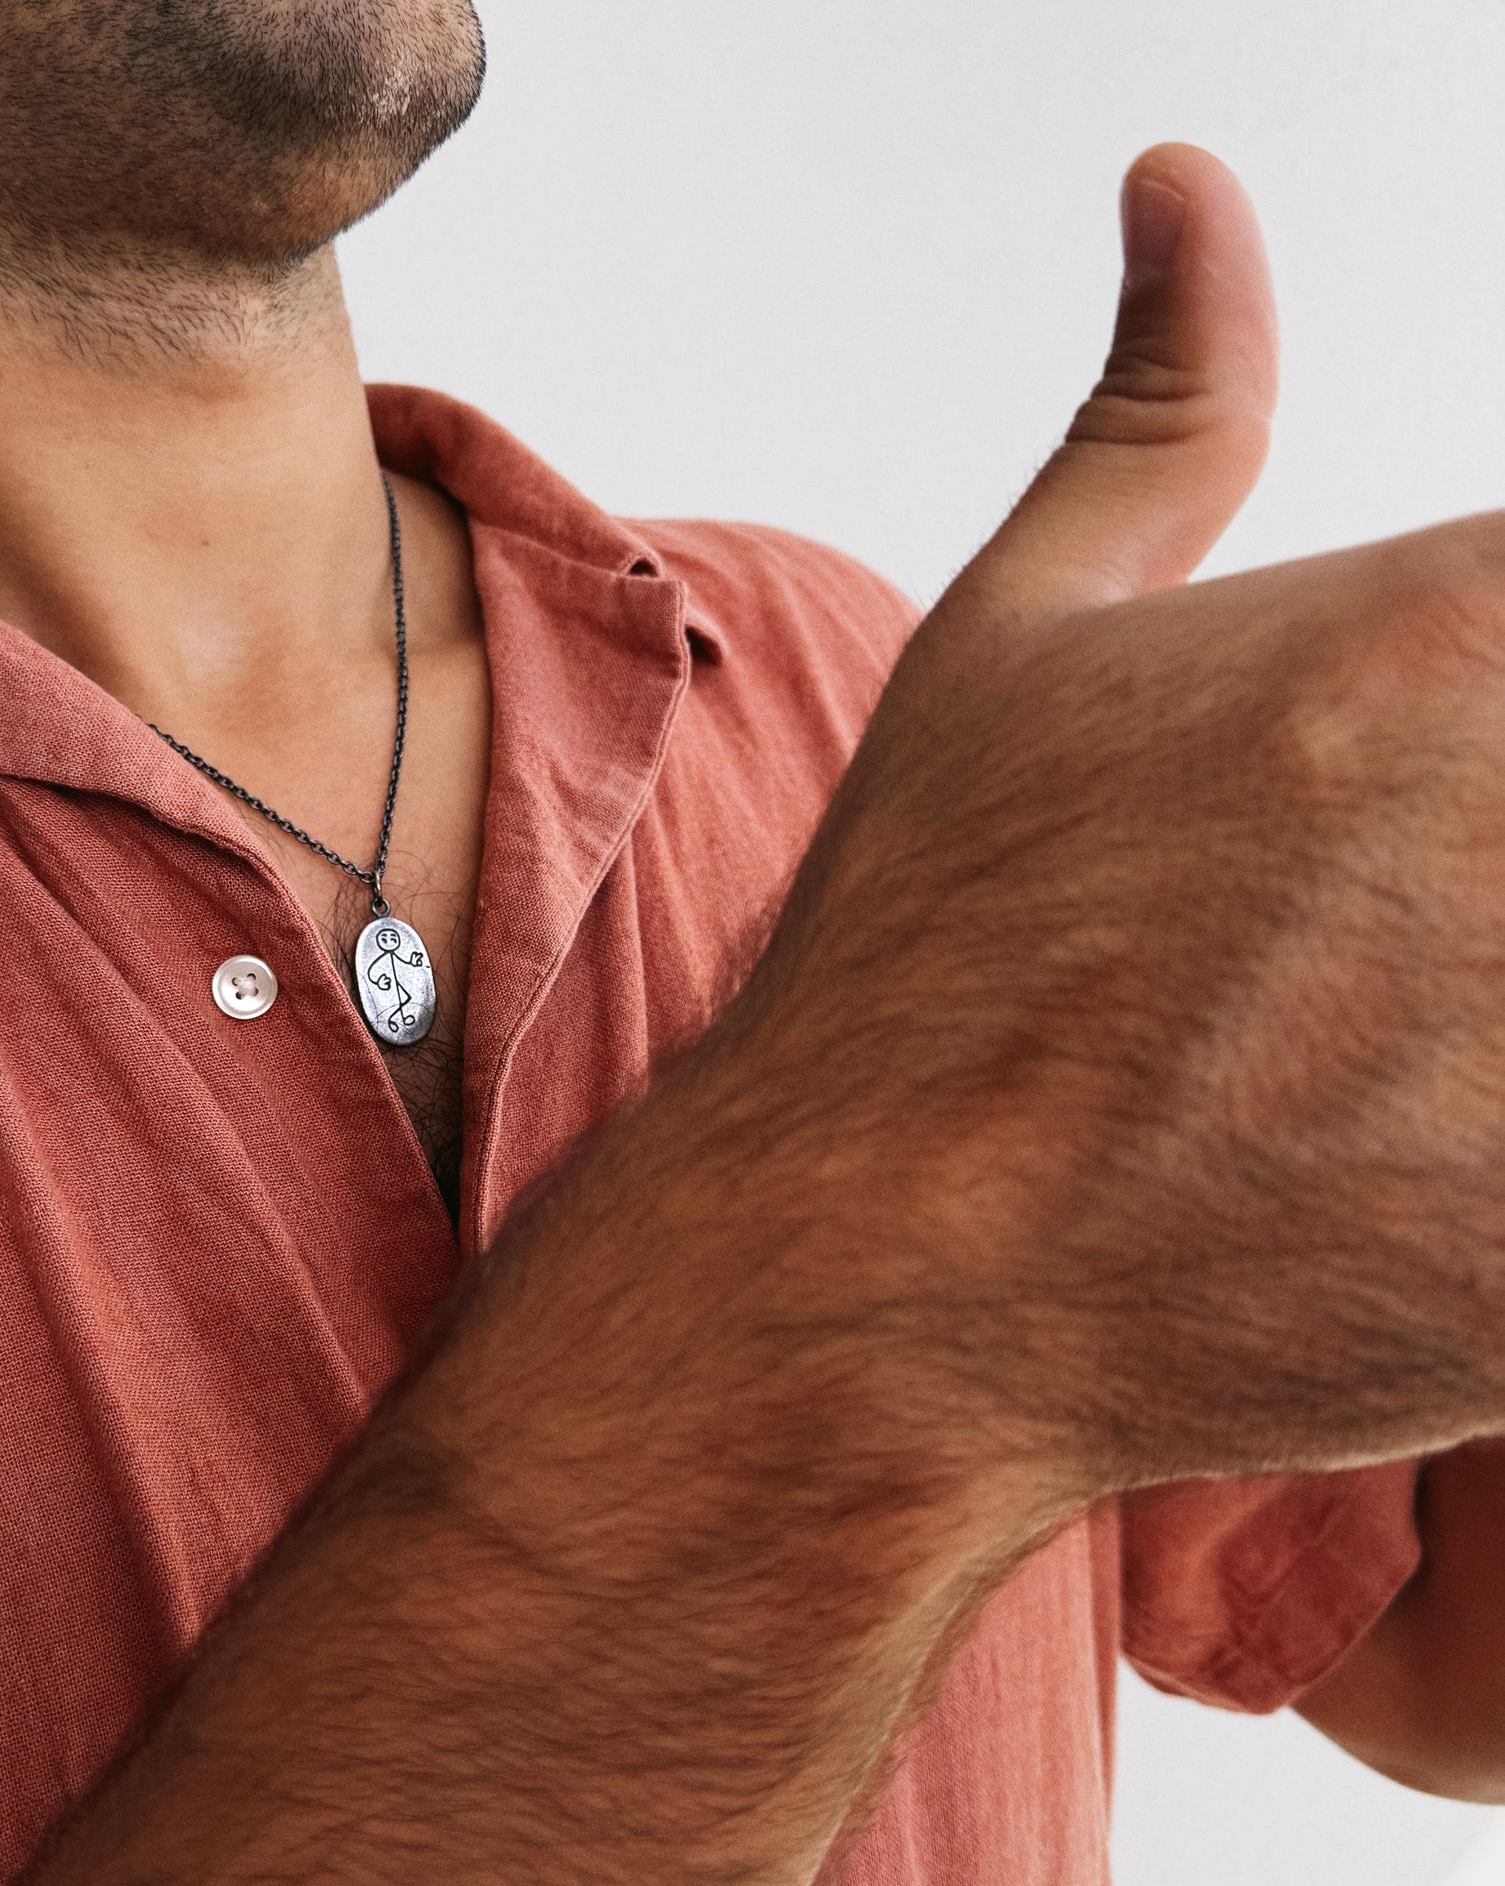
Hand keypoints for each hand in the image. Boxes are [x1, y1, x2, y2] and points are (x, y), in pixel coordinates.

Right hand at [746, 142, 1504, 1495]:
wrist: (875, 1266)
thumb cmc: (930, 951)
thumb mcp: (1020, 639)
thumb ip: (1163, 402)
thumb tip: (1182, 186)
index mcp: (1462, 616)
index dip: (1486, 713)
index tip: (1398, 813)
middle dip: (1492, 862)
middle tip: (1361, 953)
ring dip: (1490, 991)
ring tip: (1373, 1045)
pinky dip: (1495, 1144)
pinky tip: (1397, 1154)